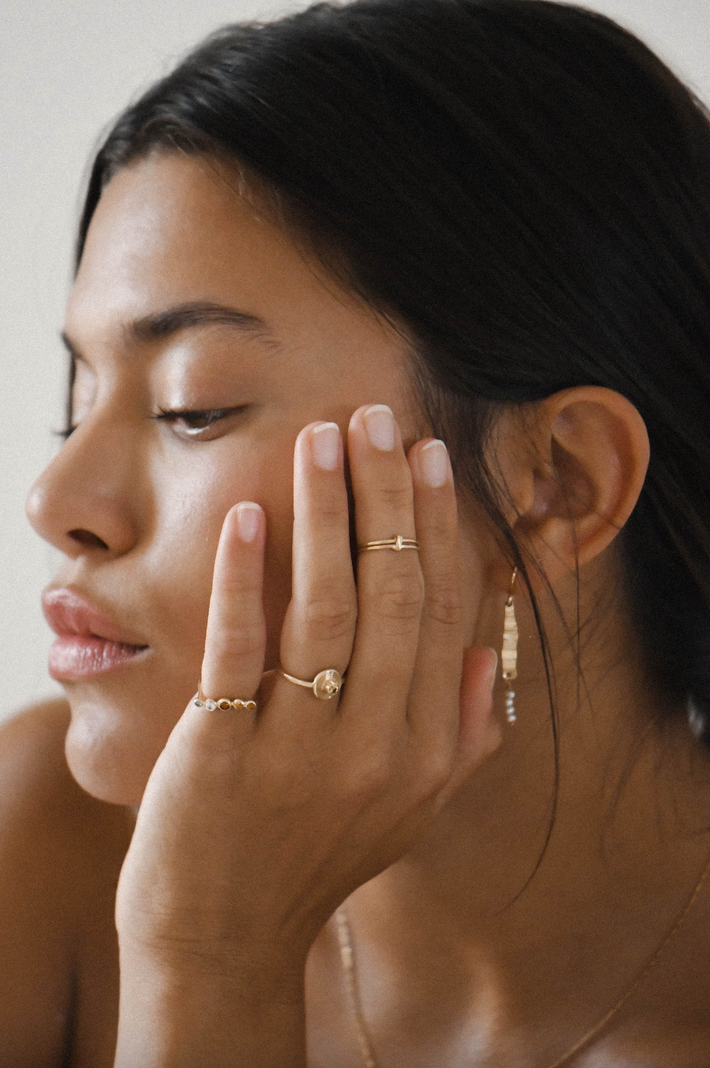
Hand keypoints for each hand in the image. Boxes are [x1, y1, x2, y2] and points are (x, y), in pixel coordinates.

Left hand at [114, 404, 499, 1059]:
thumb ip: (462, 738)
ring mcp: (301, 748)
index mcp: (425, 747)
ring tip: (321, 439)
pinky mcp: (224, 750)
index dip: (437, 527)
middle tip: (378, 419)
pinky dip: (244, 576)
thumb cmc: (316, 859)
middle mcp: (376, 744)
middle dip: (388, 496)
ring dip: (325, 513)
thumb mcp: (412, 812)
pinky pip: (240, 646)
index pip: (440, 611)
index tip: (431, 459)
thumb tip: (488, 655)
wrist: (226, 935)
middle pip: (390, 594)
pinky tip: (247, 513)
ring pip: (325, 607)